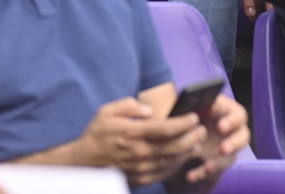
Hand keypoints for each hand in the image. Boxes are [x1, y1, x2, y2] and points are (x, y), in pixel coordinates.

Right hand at [79, 97, 206, 186]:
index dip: (184, 123)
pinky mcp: (140, 179)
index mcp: (133, 134)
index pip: (166, 129)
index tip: (194, 117)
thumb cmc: (97, 134)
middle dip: (193, 137)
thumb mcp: (107, 111)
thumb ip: (129, 105)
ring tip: (197, 142)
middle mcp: (140, 153)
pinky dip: (176, 165)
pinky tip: (182, 157)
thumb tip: (150, 110)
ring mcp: (141, 168)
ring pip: (172, 161)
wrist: (83, 164)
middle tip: (201, 129)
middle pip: (175, 146)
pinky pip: (164, 173)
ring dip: (188, 151)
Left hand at [182, 96, 250, 188]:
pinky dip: (203, 173)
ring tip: (208, 167)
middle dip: (234, 143)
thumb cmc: (187, 113)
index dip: (232, 121)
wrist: (180, 130)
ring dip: (221, 162)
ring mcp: (225, 147)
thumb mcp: (189, 108)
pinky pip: (213, 170)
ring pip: (231, 156)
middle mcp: (230, 129)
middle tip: (223, 149)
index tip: (221, 127)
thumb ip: (193, 107)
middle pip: (242, 135)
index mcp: (225, 112)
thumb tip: (189, 107)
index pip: (237, 114)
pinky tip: (191, 176)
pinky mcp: (216, 162)